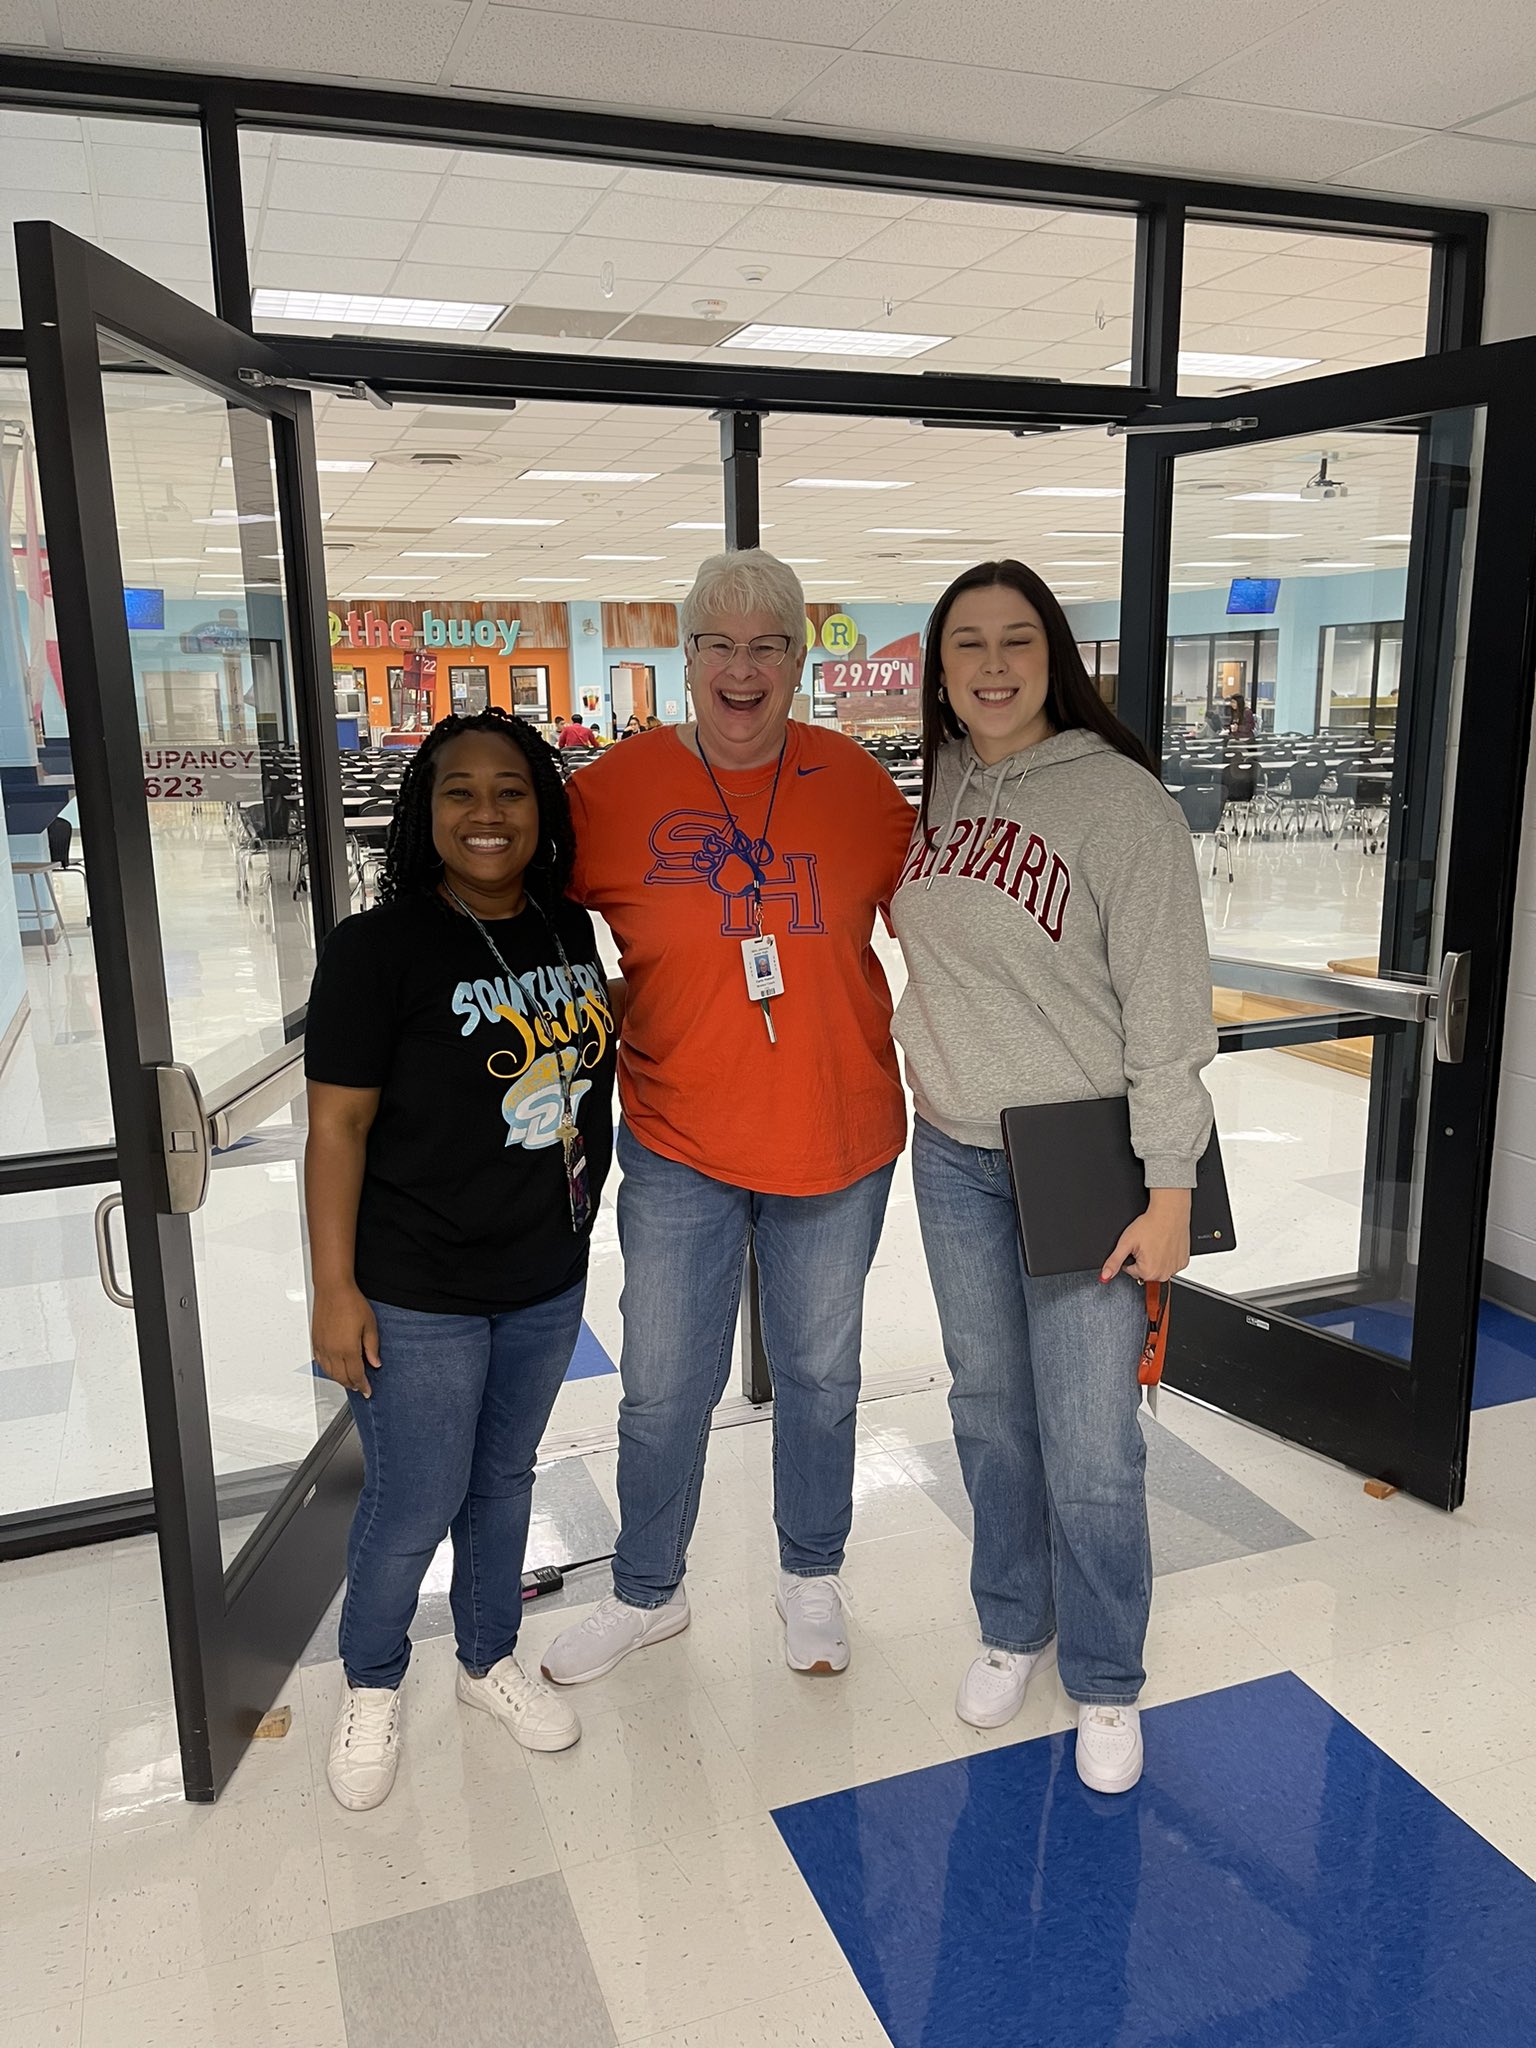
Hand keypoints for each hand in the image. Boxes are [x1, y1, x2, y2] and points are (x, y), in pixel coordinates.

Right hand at [312, 1282, 380, 1396]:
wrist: (333, 1289)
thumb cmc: (351, 1302)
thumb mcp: (370, 1325)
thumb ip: (372, 1347)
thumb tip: (375, 1362)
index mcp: (348, 1349)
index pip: (356, 1375)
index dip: (363, 1385)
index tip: (367, 1391)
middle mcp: (333, 1351)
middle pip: (342, 1377)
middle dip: (352, 1385)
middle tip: (360, 1387)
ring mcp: (322, 1347)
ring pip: (330, 1373)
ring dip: (340, 1380)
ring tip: (349, 1381)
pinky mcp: (316, 1342)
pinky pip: (320, 1363)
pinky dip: (328, 1370)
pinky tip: (333, 1370)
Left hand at [1100, 1189, 1191, 1284]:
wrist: (1169, 1213)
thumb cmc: (1150, 1225)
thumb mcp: (1126, 1243)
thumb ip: (1114, 1262)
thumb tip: (1104, 1277)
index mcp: (1148, 1272)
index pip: (1130, 1270)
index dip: (1131, 1256)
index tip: (1137, 1246)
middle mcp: (1163, 1274)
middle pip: (1145, 1272)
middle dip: (1142, 1260)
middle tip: (1146, 1244)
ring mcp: (1175, 1269)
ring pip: (1158, 1269)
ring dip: (1155, 1259)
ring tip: (1156, 1243)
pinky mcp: (1183, 1262)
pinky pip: (1170, 1264)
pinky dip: (1167, 1256)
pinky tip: (1165, 1245)